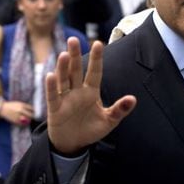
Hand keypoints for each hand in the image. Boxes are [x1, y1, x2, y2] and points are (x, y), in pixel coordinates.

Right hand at [0, 101, 33, 125]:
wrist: (2, 109)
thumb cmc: (11, 105)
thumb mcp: (19, 103)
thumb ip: (25, 106)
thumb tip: (32, 109)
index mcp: (22, 105)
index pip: (32, 109)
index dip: (34, 111)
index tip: (35, 113)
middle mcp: (21, 110)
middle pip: (31, 115)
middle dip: (33, 116)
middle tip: (33, 117)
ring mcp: (18, 116)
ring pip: (27, 120)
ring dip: (29, 121)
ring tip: (29, 121)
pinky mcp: (15, 120)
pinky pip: (22, 124)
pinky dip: (24, 124)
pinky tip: (25, 124)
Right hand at [46, 37, 135, 154]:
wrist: (73, 144)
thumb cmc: (91, 129)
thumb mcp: (109, 120)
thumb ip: (120, 109)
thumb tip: (133, 99)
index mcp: (91, 91)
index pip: (95, 72)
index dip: (96, 58)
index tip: (98, 43)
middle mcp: (77, 91)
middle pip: (76, 70)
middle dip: (75, 56)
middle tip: (73, 40)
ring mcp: (65, 98)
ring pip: (64, 80)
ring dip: (63, 68)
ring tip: (63, 55)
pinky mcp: (55, 109)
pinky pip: (53, 96)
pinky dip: (51, 86)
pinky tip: (50, 75)